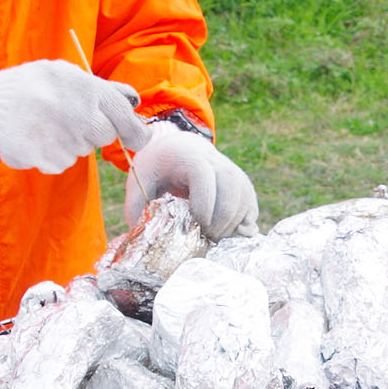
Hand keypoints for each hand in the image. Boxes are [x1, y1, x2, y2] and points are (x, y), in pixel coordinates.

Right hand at [0, 60, 149, 173]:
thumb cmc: (30, 86)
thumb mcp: (64, 74)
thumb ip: (101, 88)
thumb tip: (134, 100)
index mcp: (83, 86)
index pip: (122, 114)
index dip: (135, 131)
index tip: (139, 139)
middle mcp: (75, 112)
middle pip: (103, 135)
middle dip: (92, 131)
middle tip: (67, 118)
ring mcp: (59, 137)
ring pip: (80, 150)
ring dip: (68, 142)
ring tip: (43, 123)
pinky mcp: (43, 158)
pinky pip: (61, 163)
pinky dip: (50, 155)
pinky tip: (34, 137)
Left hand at [124, 122, 259, 238]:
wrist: (178, 148)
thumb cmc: (157, 167)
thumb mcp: (140, 181)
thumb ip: (136, 207)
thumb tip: (141, 240)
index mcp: (190, 158)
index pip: (204, 177)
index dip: (202, 204)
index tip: (194, 224)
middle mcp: (218, 163)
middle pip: (232, 191)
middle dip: (220, 222)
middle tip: (205, 239)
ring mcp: (235, 173)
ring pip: (245, 201)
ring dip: (232, 226)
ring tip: (212, 238)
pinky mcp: (243, 186)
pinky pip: (251, 207)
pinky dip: (242, 225)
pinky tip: (225, 233)